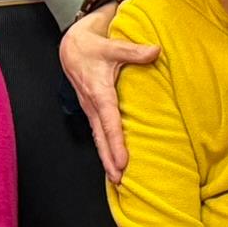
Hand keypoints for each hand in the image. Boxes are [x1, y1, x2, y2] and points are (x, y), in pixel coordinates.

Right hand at [58, 1, 156, 183]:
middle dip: (109, 160)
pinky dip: (105, 147)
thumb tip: (155, 52)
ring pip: (99, 138)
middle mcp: (92, 105)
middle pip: (101, 138)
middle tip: (119, 180)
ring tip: (117, 178)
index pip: (109, 123)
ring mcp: (91, 109)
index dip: (116, 143)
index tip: (123, 161)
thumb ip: (134, 51)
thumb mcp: (112, 46)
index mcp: (99, 93)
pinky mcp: (93, 109)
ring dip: (106, 157)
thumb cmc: (93, 47)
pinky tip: (113, 159)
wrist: (72, 46)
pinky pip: (99, 132)